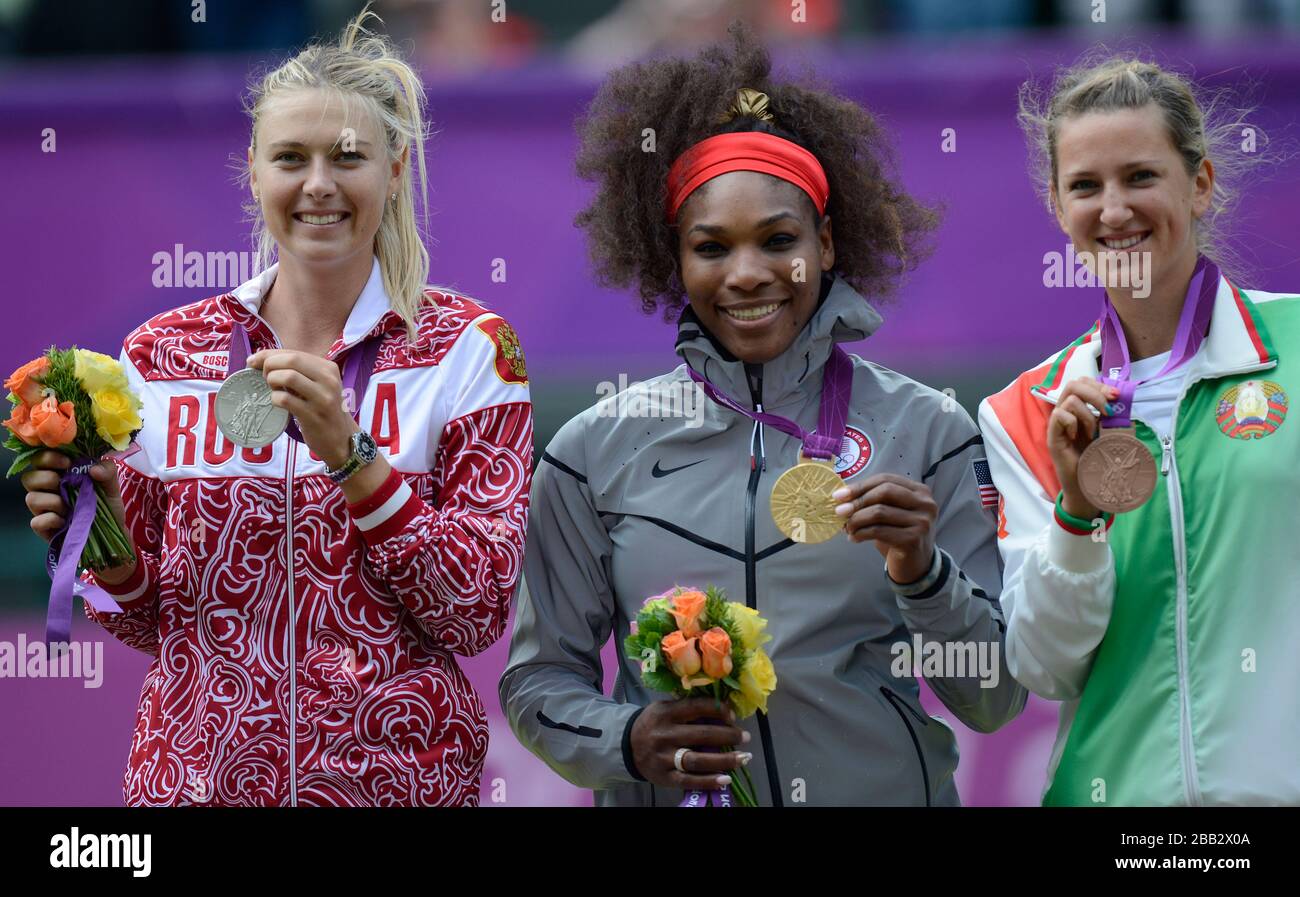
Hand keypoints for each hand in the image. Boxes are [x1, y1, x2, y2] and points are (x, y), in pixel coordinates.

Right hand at [20, 450, 136, 582]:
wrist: (112, 534)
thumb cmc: (107, 506)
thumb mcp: (112, 486)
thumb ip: (108, 471)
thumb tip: (94, 469)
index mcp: (59, 475)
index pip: (40, 459)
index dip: (48, 458)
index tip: (67, 462)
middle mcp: (47, 490)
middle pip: (28, 478)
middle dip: (47, 478)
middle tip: (65, 483)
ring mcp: (43, 510)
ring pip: (30, 498)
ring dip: (52, 501)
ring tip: (69, 507)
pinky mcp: (44, 528)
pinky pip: (36, 521)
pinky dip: (51, 519)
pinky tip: (65, 521)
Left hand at [246, 349, 356, 467]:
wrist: (340, 439)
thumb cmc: (322, 409)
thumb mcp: (318, 385)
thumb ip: (298, 371)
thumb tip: (260, 359)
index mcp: (329, 368)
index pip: (294, 353)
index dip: (269, 354)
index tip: (253, 361)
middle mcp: (329, 380)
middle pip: (292, 360)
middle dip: (269, 364)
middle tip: (263, 377)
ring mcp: (322, 399)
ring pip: (289, 376)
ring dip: (272, 380)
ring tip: (272, 389)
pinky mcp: (313, 416)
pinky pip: (286, 399)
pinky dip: (275, 398)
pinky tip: (277, 402)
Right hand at [629, 698, 750, 790]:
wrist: (625, 745)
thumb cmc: (653, 724)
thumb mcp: (664, 709)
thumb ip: (688, 709)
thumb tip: (722, 711)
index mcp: (665, 713)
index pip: (696, 708)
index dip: (718, 710)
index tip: (733, 716)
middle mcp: (665, 735)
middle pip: (702, 735)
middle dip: (728, 735)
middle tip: (745, 737)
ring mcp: (664, 758)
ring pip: (698, 759)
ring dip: (725, 759)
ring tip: (743, 757)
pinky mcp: (664, 777)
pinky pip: (689, 780)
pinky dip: (709, 781)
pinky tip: (726, 779)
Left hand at [834, 473, 936, 582]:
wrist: (914, 565)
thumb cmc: (898, 535)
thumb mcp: (888, 513)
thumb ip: (872, 501)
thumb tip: (842, 496)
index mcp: (919, 491)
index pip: (885, 479)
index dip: (860, 486)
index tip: (839, 495)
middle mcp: (925, 503)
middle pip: (884, 492)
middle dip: (857, 501)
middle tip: (839, 512)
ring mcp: (921, 521)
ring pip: (879, 512)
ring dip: (856, 520)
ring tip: (847, 528)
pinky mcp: (913, 539)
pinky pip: (879, 531)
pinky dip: (861, 533)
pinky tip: (854, 538)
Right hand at [1047, 377, 1118, 519]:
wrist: (1088, 486)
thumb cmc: (1099, 460)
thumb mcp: (1112, 434)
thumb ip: (1114, 417)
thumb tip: (1123, 400)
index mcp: (1080, 409)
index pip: (1083, 383)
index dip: (1099, 384)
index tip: (1115, 397)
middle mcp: (1067, 412)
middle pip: (1074, 384)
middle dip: (1095, 393)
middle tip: (1107, 410)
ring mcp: (1058, 424)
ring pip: (1069, 399)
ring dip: (1087, 415)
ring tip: (1092, 433)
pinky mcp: (1052, 435)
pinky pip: (1060, 416)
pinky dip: (1074, 423)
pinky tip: (1077, 437)